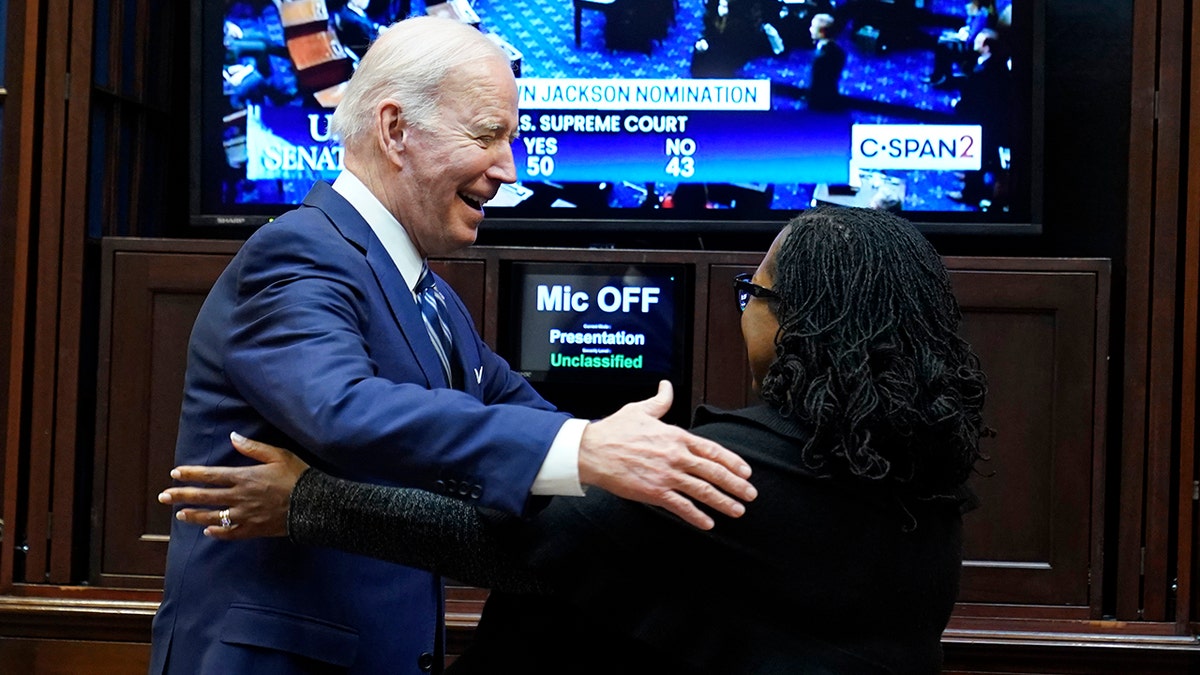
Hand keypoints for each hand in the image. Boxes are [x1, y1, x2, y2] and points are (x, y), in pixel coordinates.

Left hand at [157, 432, 308, 539]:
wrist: (313, 504)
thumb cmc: (297, 477)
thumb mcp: (279, 455)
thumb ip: (253, 448)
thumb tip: (233, 437)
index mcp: (244, 477)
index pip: (211, 475)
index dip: (191, 474)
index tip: (175, 473)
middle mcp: (240, 497)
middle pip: (205, 496)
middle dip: (182, 496)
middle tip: (163, 496)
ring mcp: (245, 515)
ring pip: (213, 516)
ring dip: (194, 515)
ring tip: (180, 515)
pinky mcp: (253, 529)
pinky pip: (230, 533)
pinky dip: (218, 533)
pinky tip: (208, 532)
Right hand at [578, 380, 755, 530]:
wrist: (593, 451)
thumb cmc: (614, 430)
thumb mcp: (640, 410)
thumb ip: (660, 401)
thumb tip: (667, 386)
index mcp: (676, 436)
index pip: (712, 450)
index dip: (732, 462)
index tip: (746, 472)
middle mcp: (676, 456)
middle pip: (713, 472)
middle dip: (735, 485)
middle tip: (750, 495)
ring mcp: (666, 475)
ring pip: (702, 491)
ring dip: (723, 502)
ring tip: (737, 511)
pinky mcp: (654, 492)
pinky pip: (681, 506)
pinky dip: (696, 516)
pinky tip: (708, 523)